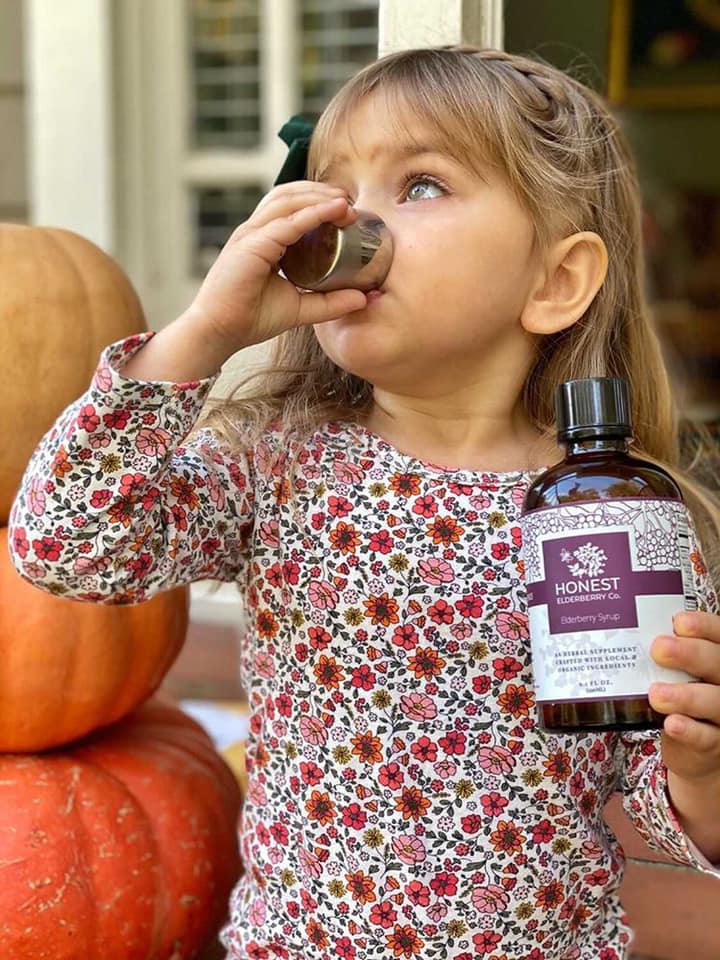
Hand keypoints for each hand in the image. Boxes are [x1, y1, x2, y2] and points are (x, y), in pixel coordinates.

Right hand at [185, 182, 367, 353]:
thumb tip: (363, 298)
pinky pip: (286, 223)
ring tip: (345, 201)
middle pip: (289, 195)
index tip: (347, 207)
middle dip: (321, 191)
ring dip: (319, 196)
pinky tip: (333, 211)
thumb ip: (330, 302)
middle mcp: (255, 231)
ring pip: (287, 200)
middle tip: (350, 199)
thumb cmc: (251, 319)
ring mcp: (250, 235)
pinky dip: (312, 214)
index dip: (318, 200)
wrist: (220, 333)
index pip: (290, 206)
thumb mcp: (300, 308)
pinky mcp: (251, 245)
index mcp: (263, 240)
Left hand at [650, 611, 719, 781]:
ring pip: (716, 702)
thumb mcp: (678, 670)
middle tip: (659, 649)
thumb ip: (666, 653)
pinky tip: (671, 723)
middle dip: (690, 654)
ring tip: (656, 694)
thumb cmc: (682, 694)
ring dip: (686, 696)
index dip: (704, 626)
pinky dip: (689, 731)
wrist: (691, 744)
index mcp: (717, 657)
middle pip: (718, 664)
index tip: (679, 622)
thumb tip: (625, 631)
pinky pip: (707, 737)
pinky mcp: (716, 743)